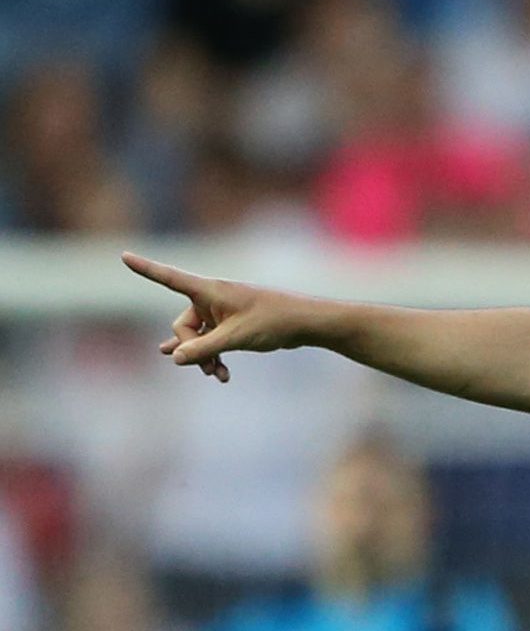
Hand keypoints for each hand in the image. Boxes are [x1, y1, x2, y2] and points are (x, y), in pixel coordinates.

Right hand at [125, 252, 311, 384]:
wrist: (304, 324)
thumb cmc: (272, 321)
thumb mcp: (235, 337)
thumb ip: (203, 349)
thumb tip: (173, 358)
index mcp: (208, 290)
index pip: (169, 278)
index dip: (145, 269)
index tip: (124, 255)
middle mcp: (211, 298)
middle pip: (183, 325)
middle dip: (191, 347)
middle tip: (207, 366)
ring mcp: (220, 312)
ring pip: (197, 337)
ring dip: (203, 356)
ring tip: (213, 374)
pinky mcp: (231, 325)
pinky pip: (212, 342)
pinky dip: (215, 357)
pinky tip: (221, 375)